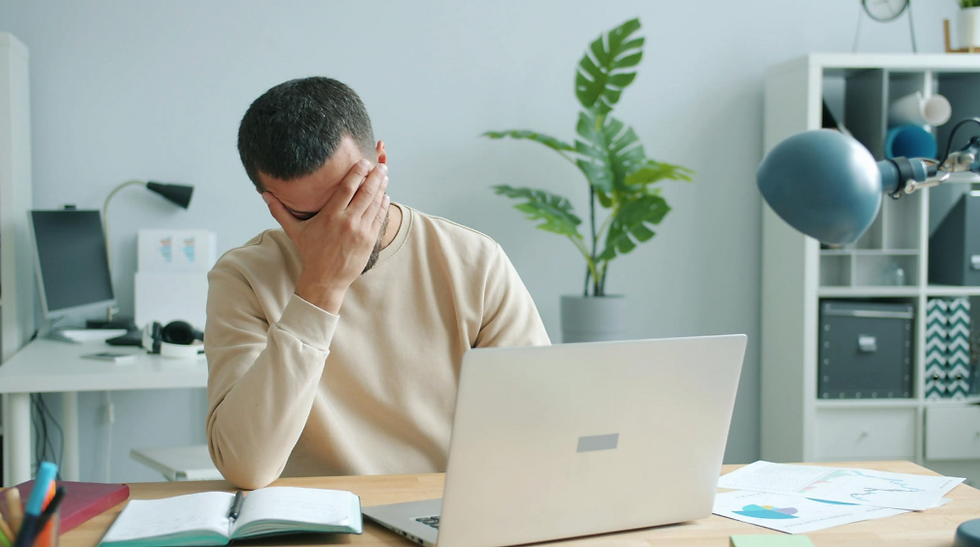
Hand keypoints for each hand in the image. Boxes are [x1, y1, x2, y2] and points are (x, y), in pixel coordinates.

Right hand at [263, 160, 389, 313]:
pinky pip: (379, 218)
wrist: (326, 279)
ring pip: (374, 204)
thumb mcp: (294, 231)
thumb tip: (264, 194)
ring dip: (381, 188)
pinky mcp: (369, 240)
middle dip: (374, 176)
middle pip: (365, 193)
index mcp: (330, 216)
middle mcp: (347, 222)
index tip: (363, 162)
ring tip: (384, 175)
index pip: (347, 188)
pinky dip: (383, 205)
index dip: (357, 173)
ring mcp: (360, 231)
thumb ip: (280, 211)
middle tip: (379, 164)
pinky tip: (385, 195)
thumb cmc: (311, 253)